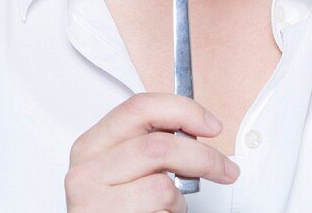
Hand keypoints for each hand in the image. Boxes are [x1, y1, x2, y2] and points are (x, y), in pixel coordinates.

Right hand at [64, 92, 239, 212]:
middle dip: (203, 157)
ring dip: (179, 200)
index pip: (139, 108)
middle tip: (224, 169)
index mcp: (90, 146)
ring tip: (169, 206)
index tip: (210, 124)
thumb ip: (142, 146)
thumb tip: (189, 130)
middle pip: (159, 146)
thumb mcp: (117, 169)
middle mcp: (87, 171)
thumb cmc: (111, 208)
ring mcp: (94, 202)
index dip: (183, 110)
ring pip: (162, 187)